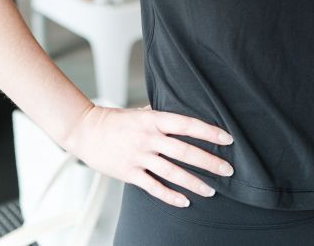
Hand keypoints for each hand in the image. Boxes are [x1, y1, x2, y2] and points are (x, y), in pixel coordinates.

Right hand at [67, 103, 233, 207]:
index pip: (187, 124)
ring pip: (172, 172)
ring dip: (194, 182)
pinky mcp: (129, 173)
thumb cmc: (115, 120)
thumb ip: (160, 116)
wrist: (86, 131)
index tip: (227, 139)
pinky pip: (154, 187)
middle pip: (184, 151)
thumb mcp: (140, 112)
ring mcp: (139, 156)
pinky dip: (170, 196)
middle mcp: (149, 137)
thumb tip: (182, 115)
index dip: (209, 132)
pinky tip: (185, 201)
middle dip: (209, 161)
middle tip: (227, 170)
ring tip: (211, 190)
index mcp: (153, 119)